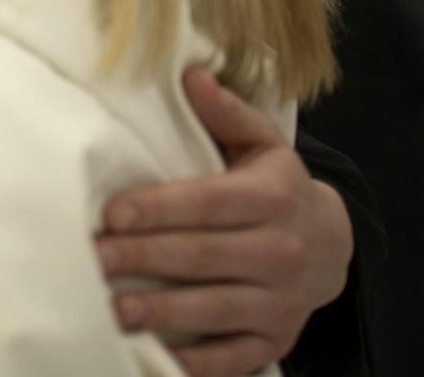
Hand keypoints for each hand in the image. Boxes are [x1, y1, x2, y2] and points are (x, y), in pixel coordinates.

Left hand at [97, 69, 352, 376]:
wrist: (331, 246)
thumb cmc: (273, 186)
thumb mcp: (262, 142)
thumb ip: (227, 112)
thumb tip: (191, 75)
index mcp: (274, 197)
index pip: (210, 203)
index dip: (159, 208)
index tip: (111, 214)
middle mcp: (283, 251)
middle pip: (204, 256)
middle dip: (144, 258)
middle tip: (93, 259)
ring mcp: (282, 301)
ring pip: (215, 308)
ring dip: (161, 311)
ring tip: (111, 309)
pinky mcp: (277, 339)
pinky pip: (236, 356)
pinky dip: (200, 362)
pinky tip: (159, 356)